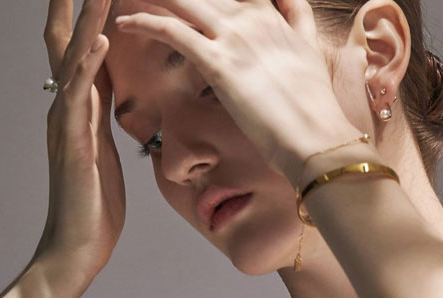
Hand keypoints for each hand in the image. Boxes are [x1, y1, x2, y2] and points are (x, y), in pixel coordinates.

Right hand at [36, 0, 124, 275]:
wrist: (76, 248)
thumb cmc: (94, 205)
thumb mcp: (102, 151)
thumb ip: (98, 120)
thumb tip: (103, 97)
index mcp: (78, 108)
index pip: (79, 49)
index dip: (85, 15)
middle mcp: (65, 108)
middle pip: (66, 42)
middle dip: (74, 4)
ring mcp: (65, 123)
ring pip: (72, 60)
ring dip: (85, 21)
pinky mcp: (72, 143)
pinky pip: (79, 97)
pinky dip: (88, 66)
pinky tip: (99, 41)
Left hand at [114, 0, 366, 182]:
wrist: (317, 138)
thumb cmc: (313, 105)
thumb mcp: (310, 49)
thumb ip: (298, 18)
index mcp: (271, 17)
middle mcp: (251, 19)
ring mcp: (234, 38)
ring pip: (184, 1)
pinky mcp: (218, 63)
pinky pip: (171, 32)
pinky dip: (145, 22)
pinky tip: (125, 22)